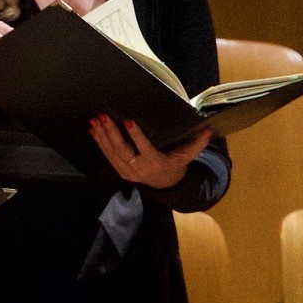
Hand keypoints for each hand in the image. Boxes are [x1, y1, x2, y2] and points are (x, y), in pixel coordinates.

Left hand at [90, 115, 211, 189]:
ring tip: (95, 121)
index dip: (136, 136)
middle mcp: (139, 168)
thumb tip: (209, 131)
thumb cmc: (176, 165)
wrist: (166, 185)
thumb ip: (196, 144)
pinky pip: (108, 157)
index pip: (144, 148)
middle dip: (111, 133)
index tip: (128, 121)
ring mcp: (128, 171)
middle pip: (122, 150)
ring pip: (112, 153)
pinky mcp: (121, 171)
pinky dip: (100, 144)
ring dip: (102, 137)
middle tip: (104, 117)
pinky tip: (93, 131)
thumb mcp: (187, 156)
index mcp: (156, 162)